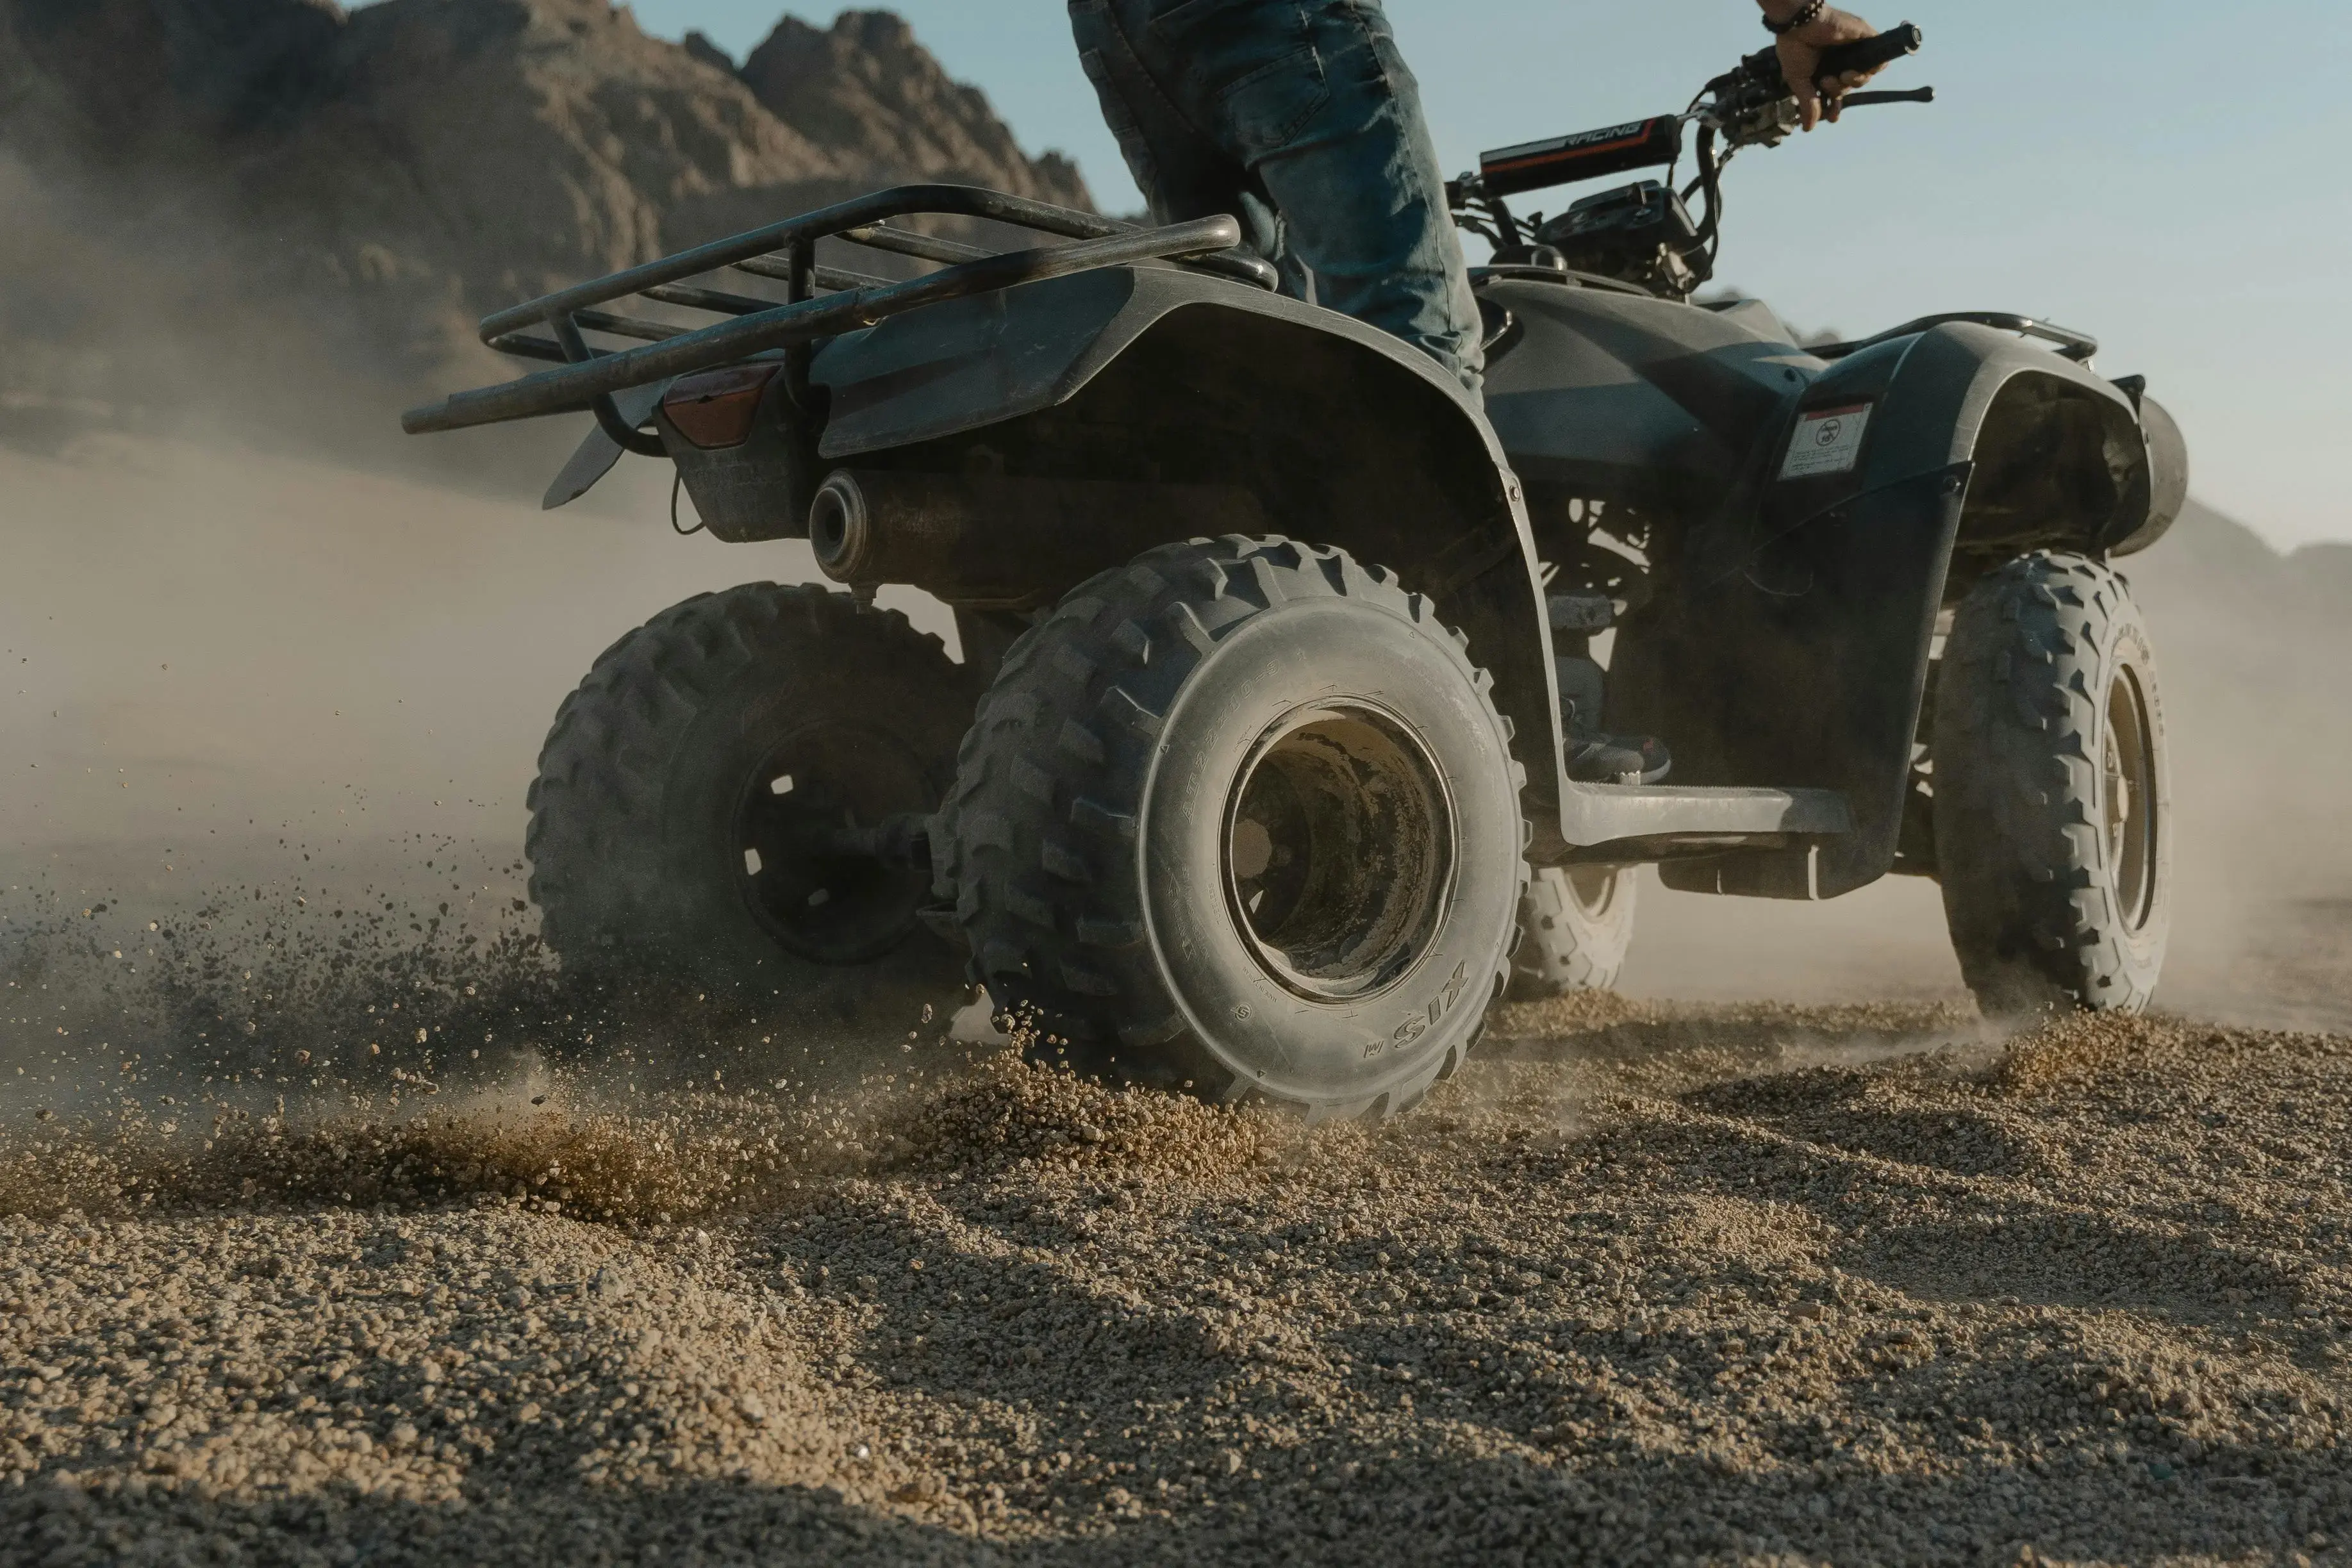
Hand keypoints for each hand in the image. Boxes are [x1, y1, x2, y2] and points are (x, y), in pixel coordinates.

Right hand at [1771, 6, 1882, 130]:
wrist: (1800, 22)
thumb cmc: (1794, 46)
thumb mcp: (1797, 80)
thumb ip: (1808, 103)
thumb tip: (1808, 128)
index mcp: (1825, 70)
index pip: (1836, 94)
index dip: (1836, 107)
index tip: (1832, 117)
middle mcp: (1841, 61)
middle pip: (1851, 87)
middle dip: (1839, 91)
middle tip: (1826, 82)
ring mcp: (1855, 50)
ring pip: (1866, 76)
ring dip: (1854, 82)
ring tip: (1839, 75)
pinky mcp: (1866, 38)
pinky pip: (1879, 58)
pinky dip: (1873, 67)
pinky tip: (1857, 69)